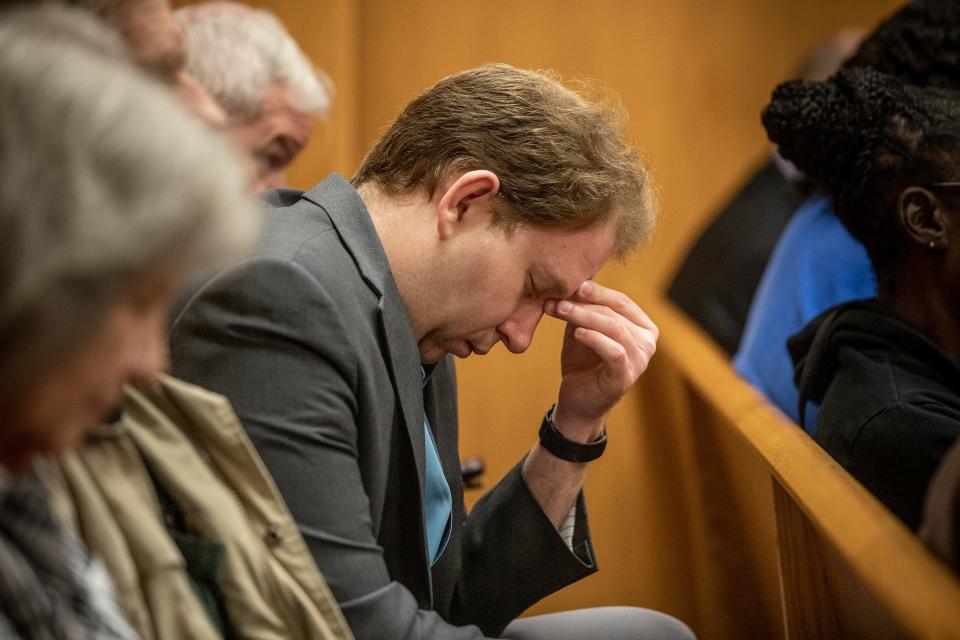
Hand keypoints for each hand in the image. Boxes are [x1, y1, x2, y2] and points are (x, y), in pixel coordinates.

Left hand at [544, 281, 657, 441]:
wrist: (576, 401)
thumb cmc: (582, 361)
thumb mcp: (582, 328)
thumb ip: (583, 308)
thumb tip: (573, 280)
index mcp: (643, 327)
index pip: (622, 301)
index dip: (597, 291)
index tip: (572, 283)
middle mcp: (648, 343)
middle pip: (616, 313)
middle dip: (585, 303)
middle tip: (557, 299)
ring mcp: (640, 361)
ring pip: (614, 328)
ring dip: (584, 317)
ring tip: (560, 311)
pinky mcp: (626, 377)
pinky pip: (614, 351)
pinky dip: (594, 338)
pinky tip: (576, 334)